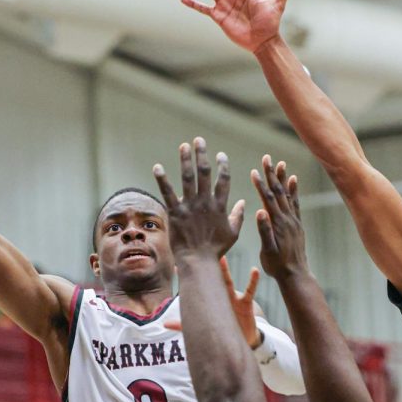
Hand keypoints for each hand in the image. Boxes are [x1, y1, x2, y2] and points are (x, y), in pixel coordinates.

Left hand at [153, 137, 243, 257]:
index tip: (220, 155)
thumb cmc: (216, 250)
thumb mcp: (232, 233)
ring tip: (184, 146)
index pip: (223, 180)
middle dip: (202, 155)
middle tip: (199, 140)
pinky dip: (162, 179)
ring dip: (185, 160)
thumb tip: (243, 202)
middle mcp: (205, 202)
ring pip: (188, 178)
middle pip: (204, 173)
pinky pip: (167, 193)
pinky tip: (157, 167)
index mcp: (220, 206)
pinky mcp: (175, 212)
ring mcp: (189, 206)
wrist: (198, 261)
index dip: (223, 165)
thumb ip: (238, 216)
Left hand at [164, 257, 261, 346]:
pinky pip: (250, 290)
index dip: (188, 276)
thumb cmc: (221, 330)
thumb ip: (183, 326)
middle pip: (211, 279)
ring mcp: (233, 297)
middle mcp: (219, 295)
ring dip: (225, 270)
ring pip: (228, 281)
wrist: (241, 340)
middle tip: (198, 253)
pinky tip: (254, 270)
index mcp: (208, 300)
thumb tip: (164, 324)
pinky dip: (253, 280)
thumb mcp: (201, 327)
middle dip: (206, 267)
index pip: (196, 285)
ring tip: (222, 257)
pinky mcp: (245, 303)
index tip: (177, 265)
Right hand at [252, 156, 308, 280]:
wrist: (295, 274)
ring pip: (287, 194)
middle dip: (272, 174)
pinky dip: (294, 190)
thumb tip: (260, 212)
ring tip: (280, 163)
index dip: (261, 184)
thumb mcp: (267, 251)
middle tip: (267, 158)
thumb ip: (265, 231)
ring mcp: (293, 220)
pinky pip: (296, 203)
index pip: (268, 199)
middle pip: (278, 192)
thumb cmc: (277, 266)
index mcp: (277, 224)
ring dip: (283, 178)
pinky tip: (293, 180)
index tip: (254, 171)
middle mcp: (287, 219)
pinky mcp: (297, 224)